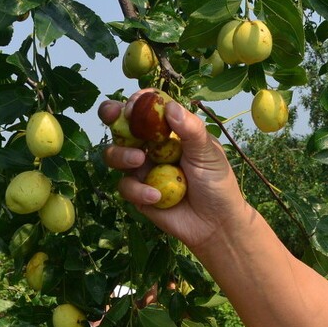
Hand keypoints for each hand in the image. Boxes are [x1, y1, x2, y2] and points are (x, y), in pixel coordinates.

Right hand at [99, 92, 253, 252]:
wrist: (216, 224)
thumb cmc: (216, 183)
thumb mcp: (208, 153)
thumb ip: (191, 130)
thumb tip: (170, 107)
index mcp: (169, 131)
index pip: (147, 108)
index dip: (136, 102)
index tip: (134, 105)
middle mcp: (151, 146)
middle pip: (121, 125)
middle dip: (111, 115)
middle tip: (112, 115)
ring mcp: (142, 170)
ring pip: (114, 154)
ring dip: (121, 154)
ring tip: (138, 160)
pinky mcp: (137, 194)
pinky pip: (125, 186)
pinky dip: (138, 190)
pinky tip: (156, 197)